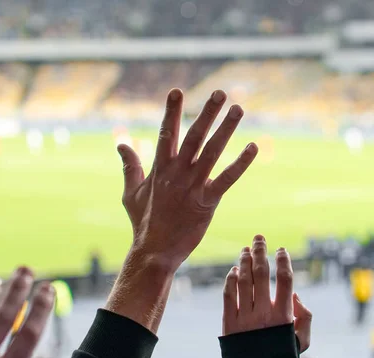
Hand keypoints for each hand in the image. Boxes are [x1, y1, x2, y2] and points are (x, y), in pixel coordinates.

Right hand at [118, 88, 257, 268]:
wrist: (154, 251)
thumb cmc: (143, 223)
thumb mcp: (130, 193)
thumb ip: (129, 166)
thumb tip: (121, 144)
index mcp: (159, 168)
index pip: (167, 133)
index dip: (172, 111)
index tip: (177, 91)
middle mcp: (176, 172)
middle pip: (194, 136)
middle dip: (206, 113)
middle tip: (219, 93)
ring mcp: (192, 186)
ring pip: (211, 151)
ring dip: (226, 129)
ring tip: (238, 109)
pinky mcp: (207, 201)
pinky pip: (226, 179)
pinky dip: (240, 163)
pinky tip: (252, 147)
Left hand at [222, 235, 311, 350]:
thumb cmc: (282, 357)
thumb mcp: (301, 340)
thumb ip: (305, 317)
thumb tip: (296, 295)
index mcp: (284, 316)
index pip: (285, 280)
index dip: (283, 261)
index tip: (281, 249)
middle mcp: (264, 314)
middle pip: (261, 273)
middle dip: (260, 252)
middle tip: (259, 238)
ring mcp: (245, 318)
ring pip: (243, 281)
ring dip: (244, 262)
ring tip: (245, 250)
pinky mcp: (229, 324)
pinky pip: (228, 296)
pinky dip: (230, 280)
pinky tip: (233, 271)